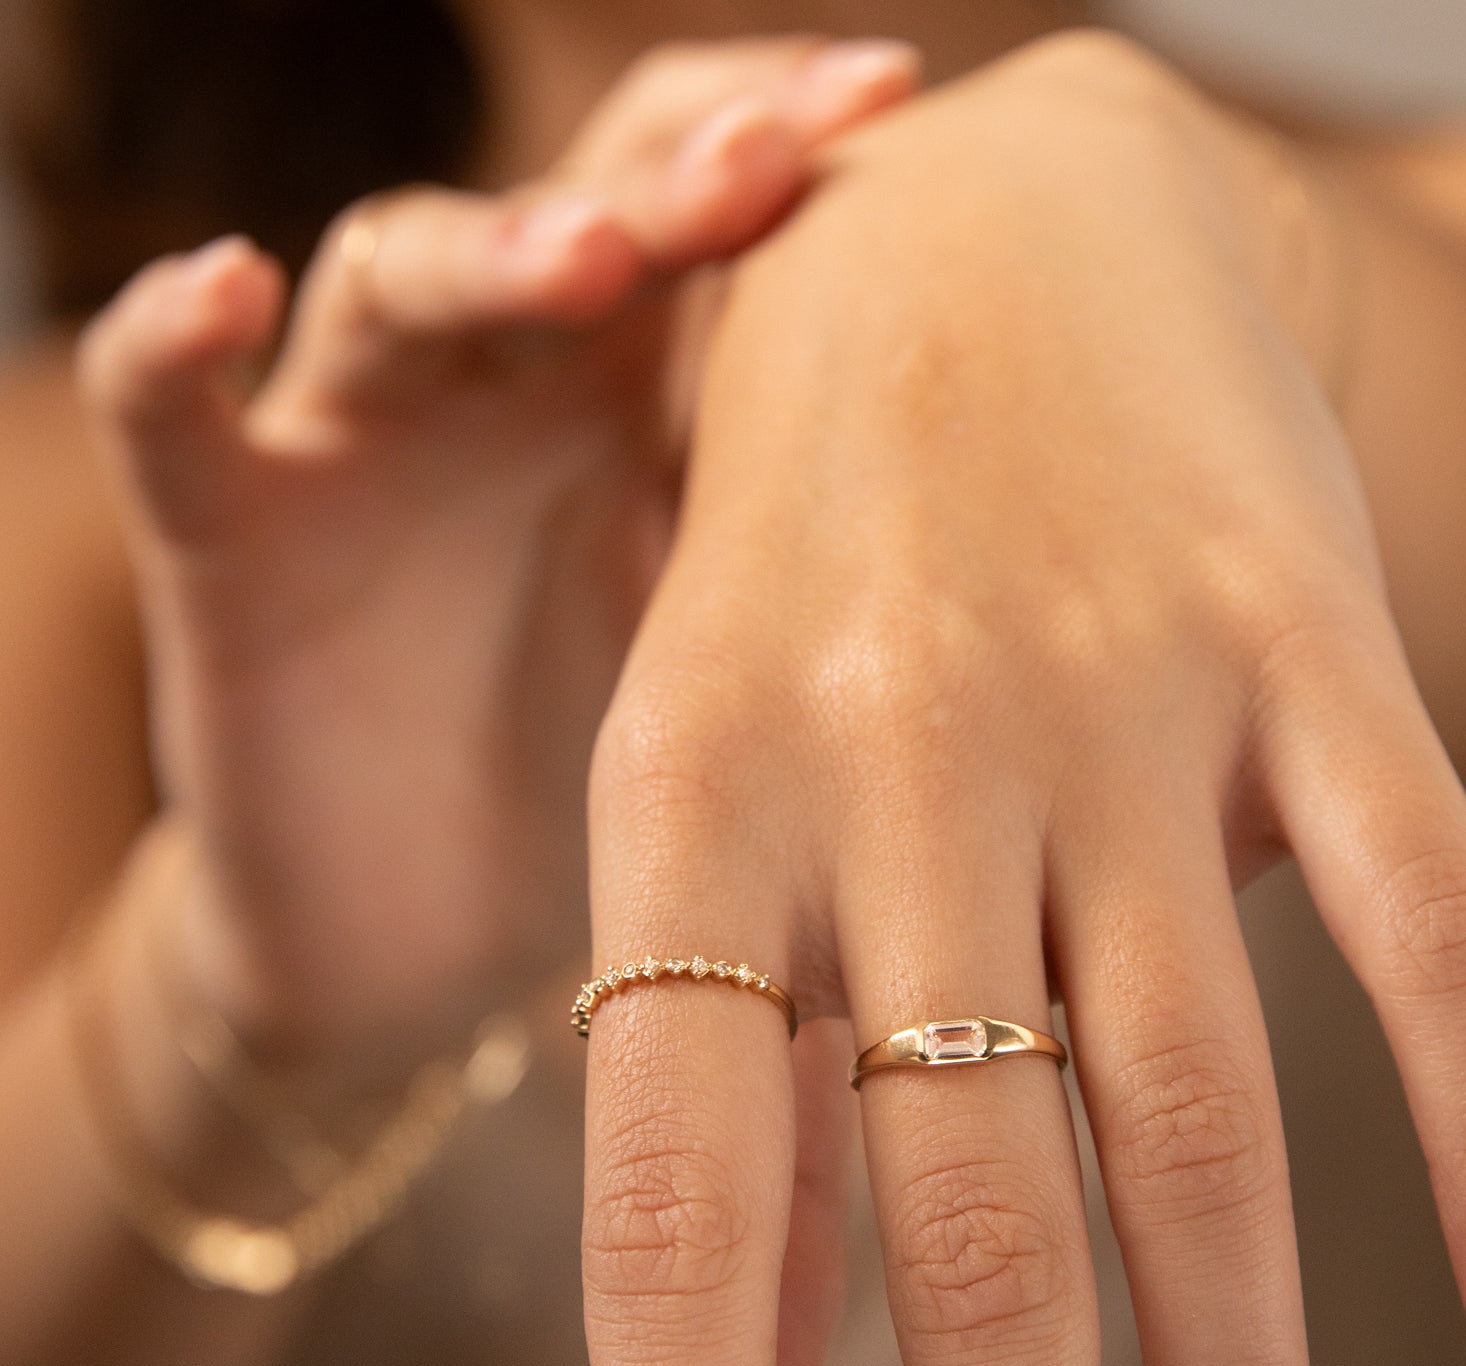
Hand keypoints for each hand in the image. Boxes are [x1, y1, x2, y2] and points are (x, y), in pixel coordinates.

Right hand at [76, 37, 918, 1059]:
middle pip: (584, 214)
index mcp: (644, 405)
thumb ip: (850, 588)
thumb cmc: (625, 806)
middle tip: (785, 155)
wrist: (428, 943)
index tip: (915, 113)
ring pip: (403, 281)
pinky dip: (177, 349)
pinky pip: (182, 424)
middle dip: (677, 178)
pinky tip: (224, 289)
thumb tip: (1078, 558)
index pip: (715, 222)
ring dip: (492, 252)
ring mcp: (361, 446)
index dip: (794, 154)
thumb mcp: (759, 686)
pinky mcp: (229, 545)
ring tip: (590, 253)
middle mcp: (507, 388)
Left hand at [582, 32, 1465, 1365]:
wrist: (990, 210)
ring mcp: (1122, 702)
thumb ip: (751, 1072)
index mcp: (692, 812)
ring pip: (1199, 1126)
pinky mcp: (1312, 641)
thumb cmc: (820, 544)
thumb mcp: (707, 782)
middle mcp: (898, 771)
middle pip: (971, 1236)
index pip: (677, 1224)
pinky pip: (1430, 920)